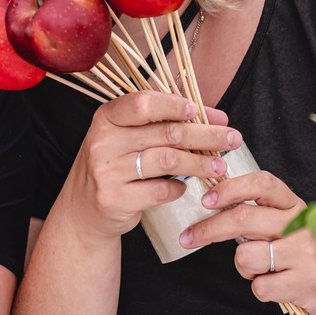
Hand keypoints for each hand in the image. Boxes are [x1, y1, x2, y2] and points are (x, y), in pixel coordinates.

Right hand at [63, 92, 238, 240]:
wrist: (83, 210)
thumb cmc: (115, 166)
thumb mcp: (129, 138)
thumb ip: (167, 123)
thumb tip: (218, 118)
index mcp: (107, 118)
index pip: (143, 103)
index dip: (174, 105)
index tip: (198, 111)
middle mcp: (103, 142)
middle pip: (166, 133)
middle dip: (205, 135)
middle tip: (232, 139)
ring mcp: (107, 171)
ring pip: (167, 161)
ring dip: (200, 163)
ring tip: (220, 167)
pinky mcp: (115, 199)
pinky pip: (160, 190)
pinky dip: (178, 188)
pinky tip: (184, 187)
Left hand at [184, 170, 315, 314]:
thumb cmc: (308, 257)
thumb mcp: (291, 227)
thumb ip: (260, 215)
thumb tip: (212, 205)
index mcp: (296, 206)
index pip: (262, 183)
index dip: (230, 188)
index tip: (206, 199)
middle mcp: (302, 226)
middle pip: (244, 218)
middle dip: (209, 228)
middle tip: (189, 237)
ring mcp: (306, 255)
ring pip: (246, 256)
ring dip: (243, 268)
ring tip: (262, 271)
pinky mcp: (307, 284)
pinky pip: (259, 287)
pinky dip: (260, 290)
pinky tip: (278, 288)